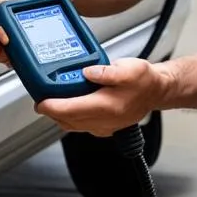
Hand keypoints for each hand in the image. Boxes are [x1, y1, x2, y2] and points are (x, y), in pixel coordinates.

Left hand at [35, 58, 167, 136]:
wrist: (157, 91)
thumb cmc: (144, 81)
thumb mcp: (128, 68)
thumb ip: (107, 71)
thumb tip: (88, 71)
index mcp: (108, 107)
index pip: (71, 110)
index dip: (52, 107)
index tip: (40, 102)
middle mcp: (104, 120)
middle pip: (68, 121)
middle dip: (51, 112)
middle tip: (40, 100)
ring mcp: (104, 126)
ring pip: (73, 126)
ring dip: (59, 116)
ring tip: (50, 102)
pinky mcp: (104, 127)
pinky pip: (81, 126)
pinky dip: (70, 118)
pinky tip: (67, 106)